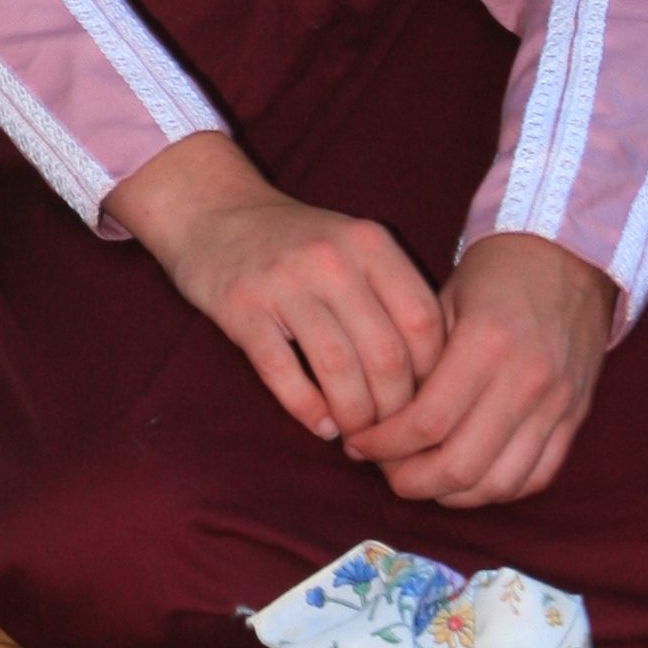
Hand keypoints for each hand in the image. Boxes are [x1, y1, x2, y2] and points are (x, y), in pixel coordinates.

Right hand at [105, 131, 445, 447]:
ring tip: (356, 436)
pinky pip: (284, 373)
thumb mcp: (353, 247)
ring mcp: (285, 282)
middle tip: (390, 434)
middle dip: (394, 410)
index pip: (423, 322)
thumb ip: (392, 295)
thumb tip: (434, 377)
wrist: (213, 210)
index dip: (432, 375)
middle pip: (385, 354)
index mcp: (370, 243)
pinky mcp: (242, 308)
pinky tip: (320, 426)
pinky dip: (308, 409)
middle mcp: (333, 259)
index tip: (425, 403)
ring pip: (338, 368)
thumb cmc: (297, 243)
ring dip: (354, 416)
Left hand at [354, 231, 612, 508]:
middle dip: (410, 481)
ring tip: (424, 479)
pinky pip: (536, 476)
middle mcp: (525, 381)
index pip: (425, 423)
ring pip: (498, 484)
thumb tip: (381, 416)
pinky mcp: (576, 417)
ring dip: (453, 494)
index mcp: (485, 344)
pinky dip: (498, 489)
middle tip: (385, 471)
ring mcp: (556, 404)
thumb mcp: (446, 299)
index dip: (384, 445)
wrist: (570, 254)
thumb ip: (418, 358)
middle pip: (460, 466)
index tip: (359, 443)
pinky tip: (469, 477)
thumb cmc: (497, 272)